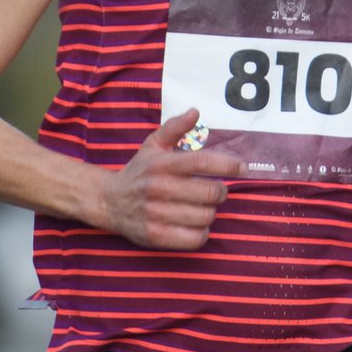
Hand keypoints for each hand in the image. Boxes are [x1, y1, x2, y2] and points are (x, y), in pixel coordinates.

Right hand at [97, 108, 243, 249]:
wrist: (109, 201)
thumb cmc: (139, 171)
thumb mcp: (153, 144)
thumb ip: (175, 127)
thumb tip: (196, 111)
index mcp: (163, 164)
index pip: (202, 162)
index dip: (227, 165)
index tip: (242, 167)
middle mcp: (160, 188)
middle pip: (209, 193)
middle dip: (220, 192)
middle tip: (216, 191)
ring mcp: (157, 214)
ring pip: (205, 216)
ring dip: (210, 212)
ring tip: (202, 207)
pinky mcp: (156, 236)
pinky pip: (194, 239)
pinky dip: (202, 232)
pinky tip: (195, 224)